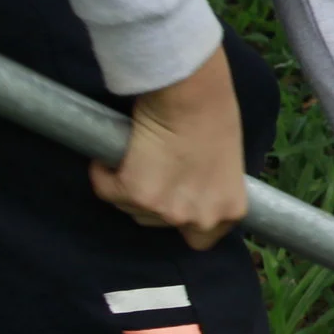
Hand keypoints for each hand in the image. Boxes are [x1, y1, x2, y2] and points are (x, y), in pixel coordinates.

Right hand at [90, 48, 246, 250]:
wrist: (191, 93)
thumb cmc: (215, 114)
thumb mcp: (227, 162)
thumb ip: (211, 187)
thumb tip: (189, 191)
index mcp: (229, 210)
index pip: (202, 239)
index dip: (186, 218)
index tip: (178, 197)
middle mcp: (198, 218)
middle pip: (160, 222)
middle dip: (155, 198)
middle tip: (157, 166)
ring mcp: (164, 209)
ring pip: (132, 207)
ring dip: (130, 185)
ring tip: (141, 154)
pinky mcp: (133, 193)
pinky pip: (106, 189)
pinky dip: (104, 173)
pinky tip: (114, 152)